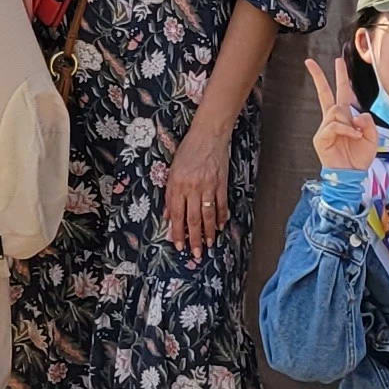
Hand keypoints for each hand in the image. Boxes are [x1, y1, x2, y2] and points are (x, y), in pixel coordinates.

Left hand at [164, 115, 236, 254]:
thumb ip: (170, 194)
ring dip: (208, 232)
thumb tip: (167, 215)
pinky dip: (221, 217)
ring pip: (207, 215)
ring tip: (209, 244)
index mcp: (177, 185)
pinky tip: (220, 226)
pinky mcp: (221, 183)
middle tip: (195, 254)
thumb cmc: (188, 150)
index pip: (176, 214)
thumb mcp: (172, 171)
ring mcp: (208, 186)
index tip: (178, 245)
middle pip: (192, 219)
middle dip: (194, 238)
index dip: (177, 232)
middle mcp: (192, 187)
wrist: (208, 134)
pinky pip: (221, 204)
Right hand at [307, 55, 378, 176]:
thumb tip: (358, 114)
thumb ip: (368, 123)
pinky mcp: (321, 138)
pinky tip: (353, 136)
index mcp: (346, 116)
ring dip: (348, 121)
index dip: (340, 76)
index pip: (341, 92)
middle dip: (318, 76)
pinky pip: (334, 125)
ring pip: (336, 111)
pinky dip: (346, 130)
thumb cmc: (360, 157)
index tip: (337, 60)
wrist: (351, 175)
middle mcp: (333, 119)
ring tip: (355, 134)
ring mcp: (325, 128)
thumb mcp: (372, 137)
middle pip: (324, 93)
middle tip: (310, 61)